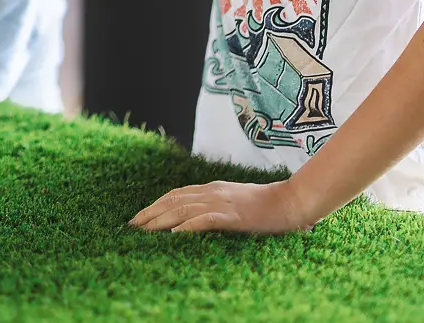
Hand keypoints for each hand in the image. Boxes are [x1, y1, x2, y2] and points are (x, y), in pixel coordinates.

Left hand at [129, 179, 314, 234]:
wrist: (292, 201)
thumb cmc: (267, 205)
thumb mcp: (236, 201)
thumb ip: (217, 206)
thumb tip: (196, 219)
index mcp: (212, 188)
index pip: (175, 194)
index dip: (155, 205)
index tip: (139, 217)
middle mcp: (212, 192)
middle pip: (172, 200)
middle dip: (150, 213)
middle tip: (132, 226)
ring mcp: (222, 202)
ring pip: (182, 209)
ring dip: (160, 221)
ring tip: (143, 232)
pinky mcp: (233, 215)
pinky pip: (204, 220)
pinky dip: (186, 227)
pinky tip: (174, 236)